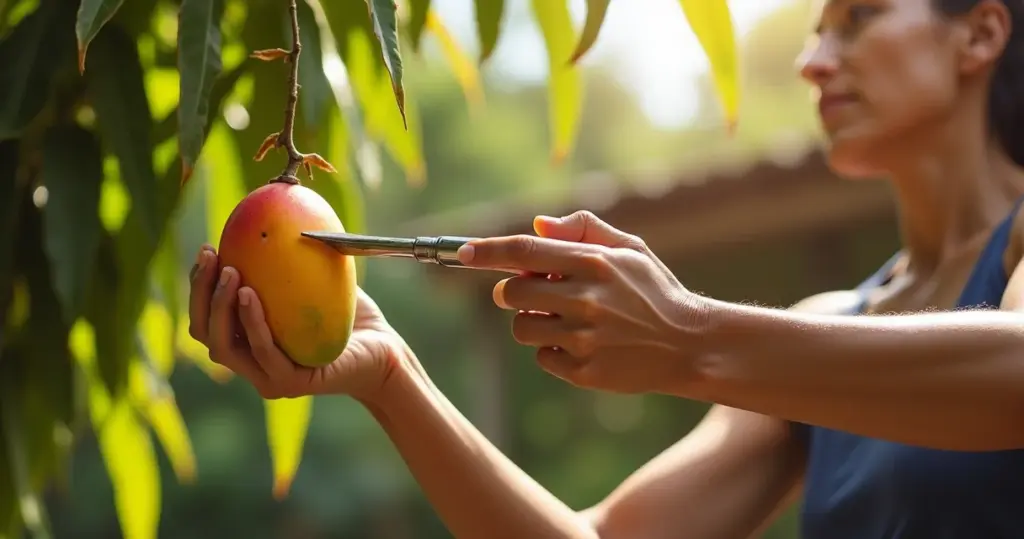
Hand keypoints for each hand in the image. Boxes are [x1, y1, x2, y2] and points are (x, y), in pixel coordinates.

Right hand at [187, 245, 408, 401]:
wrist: (384, 348)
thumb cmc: (347, 312)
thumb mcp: (314, 277)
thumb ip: (287, 257)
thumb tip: (266, 209)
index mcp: (247, 340)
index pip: (208, 315)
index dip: (199, 285)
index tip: (207, 249)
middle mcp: (250, 361)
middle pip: (204, 332)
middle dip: (199, 292)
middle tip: (210, 256)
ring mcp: (267, 377)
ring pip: (224, 347)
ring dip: (221, 307)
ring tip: (229, 272)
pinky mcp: (289, 384)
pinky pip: (263, 352)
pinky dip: (252, 323)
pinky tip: (250, 295)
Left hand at [457, 211, 710, 394]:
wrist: (690, 345)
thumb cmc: (655, 292)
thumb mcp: (631, 249)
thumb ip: (584, 230)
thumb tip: (539, 225)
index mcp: (594, 263)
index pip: (524, 251)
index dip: (487, 251)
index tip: (462, 253)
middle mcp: (586, 299)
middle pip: (512, 292)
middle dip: (512, 291)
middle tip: (535, 293)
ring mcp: (584, 338)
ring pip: (522, 327)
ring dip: (532, 321)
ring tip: (565, 320)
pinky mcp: (585, 371)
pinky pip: (542, 357)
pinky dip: (552, 351)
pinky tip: (582, 345)